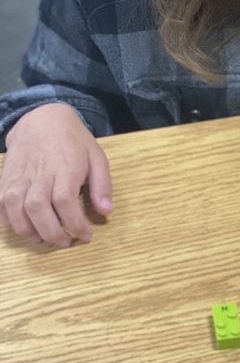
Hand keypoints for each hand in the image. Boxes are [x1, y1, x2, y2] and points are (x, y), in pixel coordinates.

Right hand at [0, 104, 112, 247]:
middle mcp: (40, 173)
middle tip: (64, 242)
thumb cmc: (73, 142)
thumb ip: (102, 185)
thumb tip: (106, 211)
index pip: (65, 202)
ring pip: (15, 207)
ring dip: (28, 230)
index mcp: (65, 168)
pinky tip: (22, 226)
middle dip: (51, 232)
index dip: (75, 224)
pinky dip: (7, 219)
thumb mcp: (97, 158)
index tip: (85, 236)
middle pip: (38, 208)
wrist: (42, 120)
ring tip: (42, 238)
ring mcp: (19, 176)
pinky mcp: (5, 178)